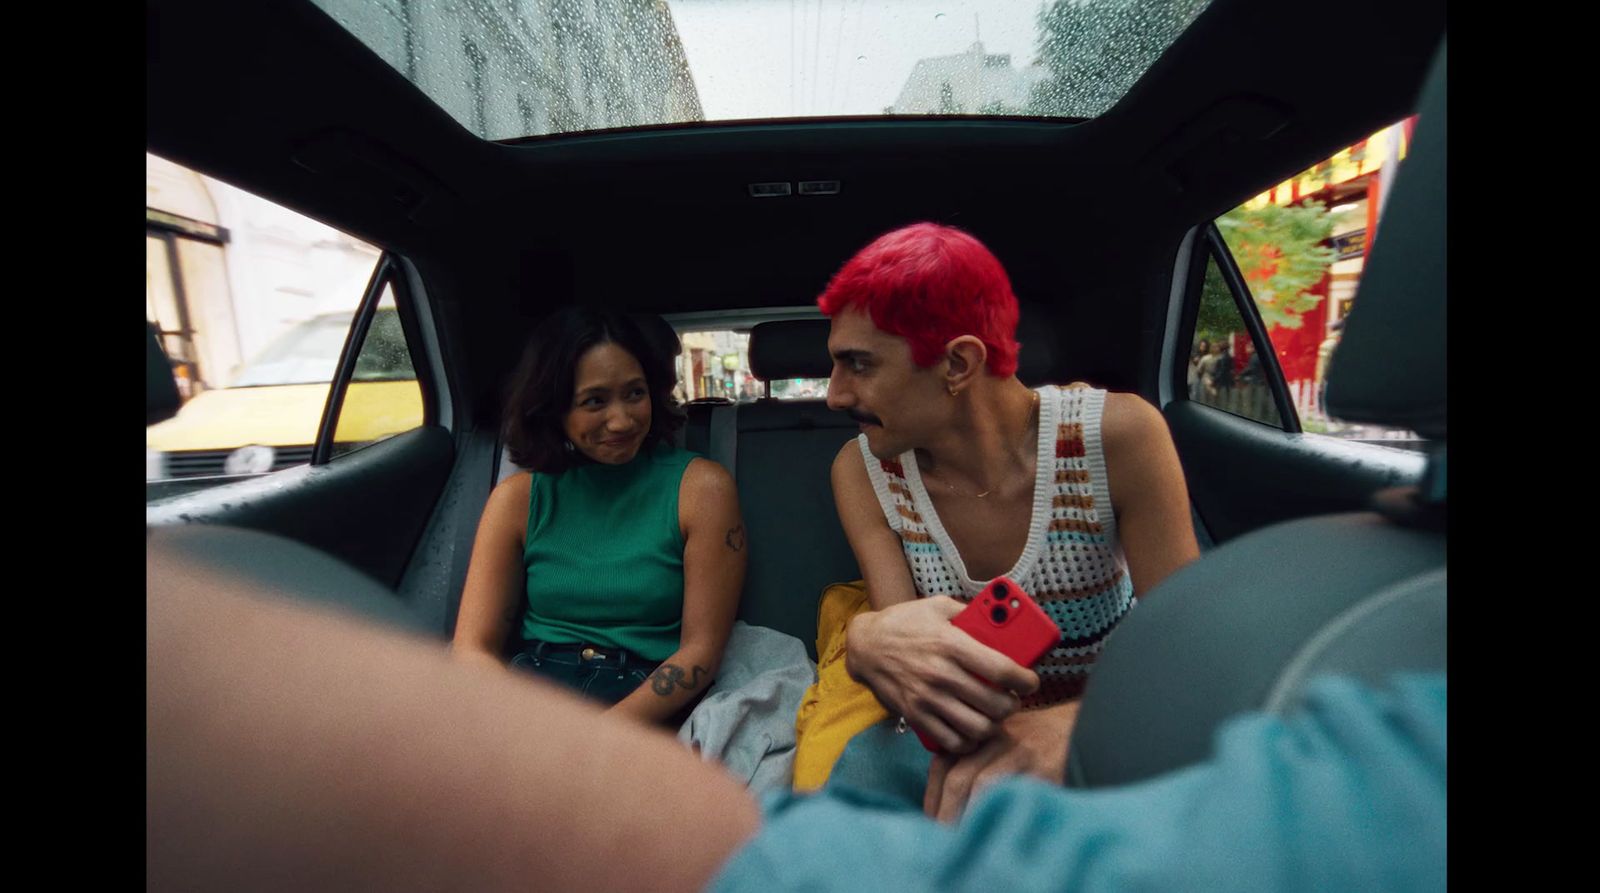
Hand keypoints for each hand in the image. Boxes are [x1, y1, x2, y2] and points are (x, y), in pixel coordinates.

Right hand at [845, 597, 1038, 753]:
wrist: (865, 645)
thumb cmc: (905, 623)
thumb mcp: (938, 606)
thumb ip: (970, 613)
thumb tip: (1003, 621)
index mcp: (951, 643)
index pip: (1002, 670)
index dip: (1026, 680)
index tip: (1030, 682)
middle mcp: (941, 673)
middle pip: (995, 704)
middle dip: (1013, 705)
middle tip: (1013, 698)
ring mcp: (927, 698)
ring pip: (978, 728)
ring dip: (993, 724)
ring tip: (994, 715)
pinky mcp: (916, 715)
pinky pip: (952, 741)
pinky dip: (968, 741)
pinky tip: (972, 729)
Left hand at [923, 699, 1080, 822]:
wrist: (1080, 726)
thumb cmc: (1034, 742)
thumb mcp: (999, 743)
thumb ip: (972, 762)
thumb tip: (943, 807)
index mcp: (980, 734)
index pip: (942, 766)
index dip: (933, 798)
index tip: (932, 822)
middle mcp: (996, 738)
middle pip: (959, 777)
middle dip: (947, 812)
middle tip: (944, 837)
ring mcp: (1021, 751)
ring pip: (982, 783)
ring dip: (970, 816)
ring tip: (965, 839)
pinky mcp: (1044, 766)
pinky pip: (1016, 793)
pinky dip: (1001, 811)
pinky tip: (997, 827)